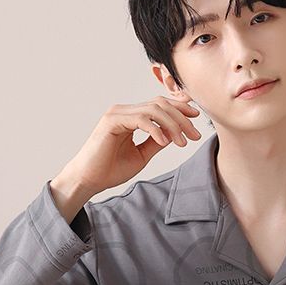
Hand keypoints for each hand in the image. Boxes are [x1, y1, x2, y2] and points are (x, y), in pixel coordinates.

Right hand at [62, 93, 201, 197]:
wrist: (89, 180)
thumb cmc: (111, 169)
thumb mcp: (142, 155)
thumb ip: (156, 142)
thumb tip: (174, 134)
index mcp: (131, 117)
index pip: (159, 105)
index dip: (179, 109)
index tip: (196, 119)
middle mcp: (124, 111)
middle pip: (160, 104)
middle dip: (181, 118)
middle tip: (195, 135)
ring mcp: (117, 114)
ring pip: (153, 110)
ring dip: (172, 125)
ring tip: (183, 142)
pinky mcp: (112, 121)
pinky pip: (141, 120)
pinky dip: (156, 129)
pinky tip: (166, 141)